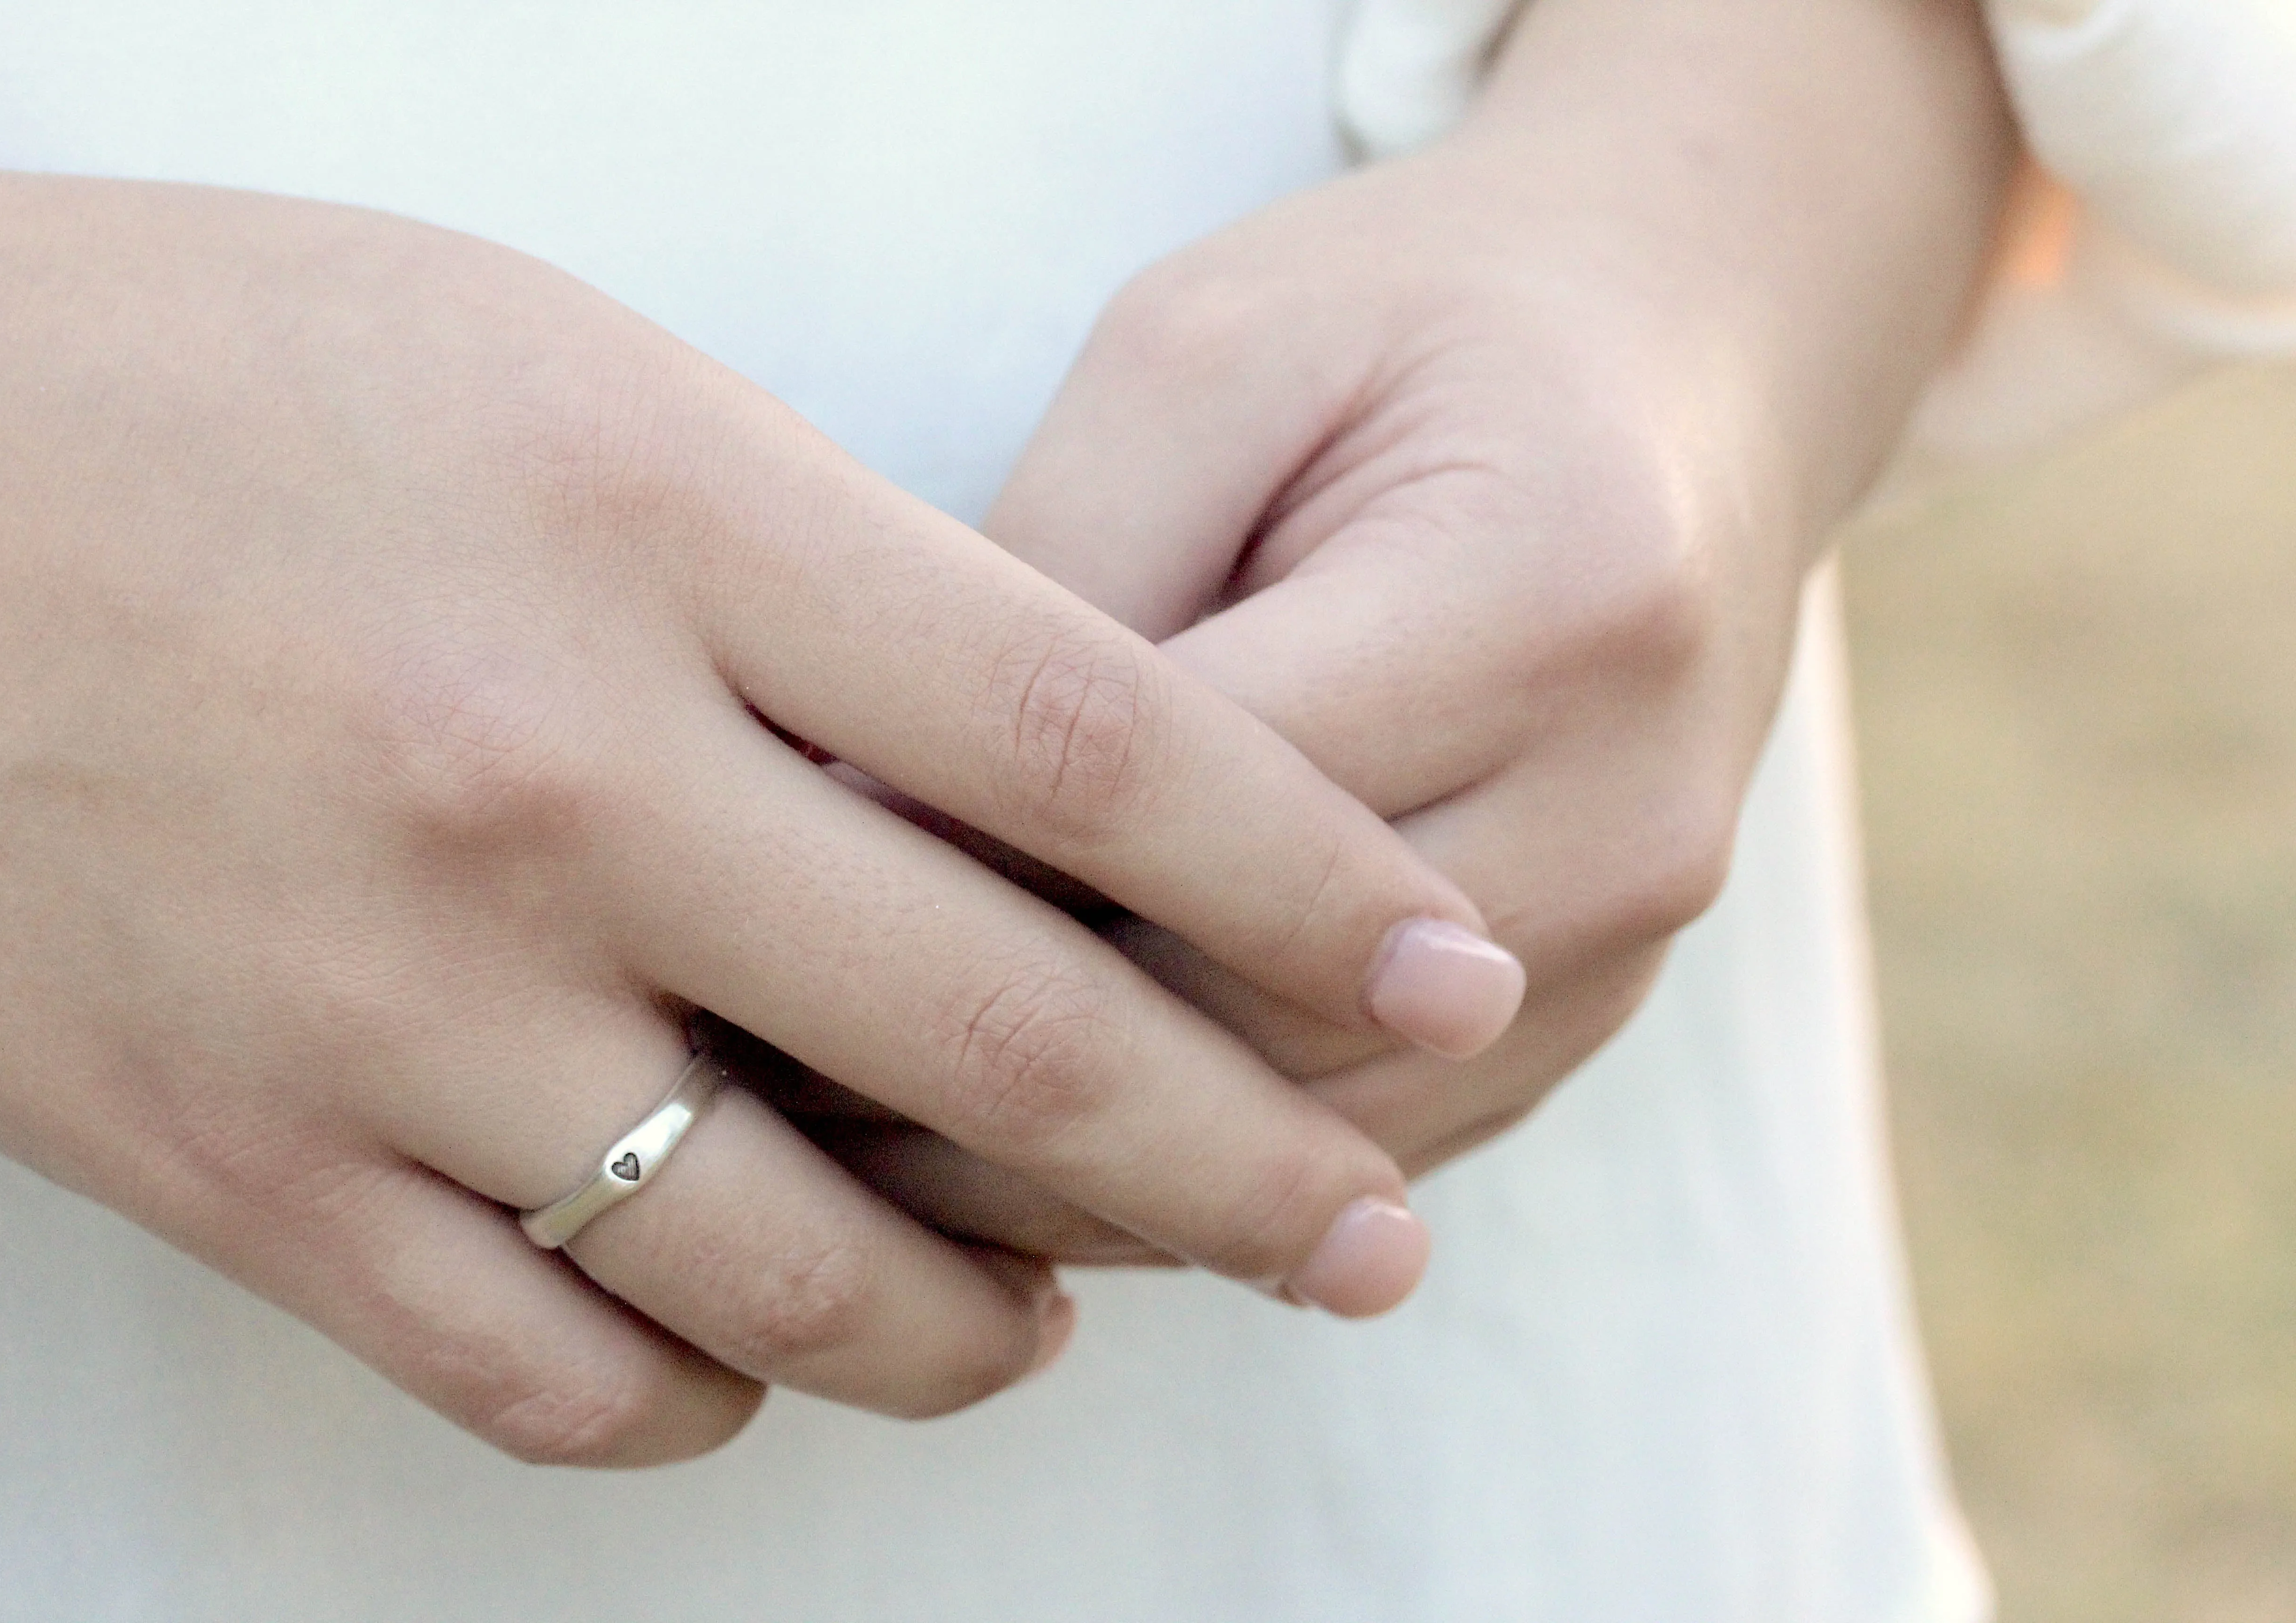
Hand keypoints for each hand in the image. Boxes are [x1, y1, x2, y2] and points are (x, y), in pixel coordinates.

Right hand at [0, 148, 1511, 1458]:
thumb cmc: (209, 377)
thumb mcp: (564, 381)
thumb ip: (817, 589)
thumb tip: (1035, 792)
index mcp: (661, 534)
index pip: (1096, 750)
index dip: (1311, 887)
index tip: (1441, 973)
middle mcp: (549, 786)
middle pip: (1003, 1043)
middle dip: (1237, 1171)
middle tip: (1367, 1240)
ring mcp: (385, 1003)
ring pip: (799, 1271)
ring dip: (984, 1321)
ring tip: (1069, 1312)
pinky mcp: (235, 1159)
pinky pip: (561, 1368)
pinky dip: (721, 1390)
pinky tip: (782, 1343)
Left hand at [813, 0, 2016, 1260]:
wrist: (1672, 370)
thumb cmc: (1405, 328)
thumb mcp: (1201, 359)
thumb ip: (1054, 583)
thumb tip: (863, 820)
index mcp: (1544, 596)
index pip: (1190, 814)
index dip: (944, 867)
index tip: (739, 907)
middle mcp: (1623, 803)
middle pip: (1248, 1013)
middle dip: (982, 1065)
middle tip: (745, 1084)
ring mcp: (1633, 936)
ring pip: (1303, 1135)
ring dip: (1070, 1169)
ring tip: (842, 1165)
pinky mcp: (1595, 1009)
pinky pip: (1369, 1148)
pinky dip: (1189, 1177)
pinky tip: (1014, 1170)